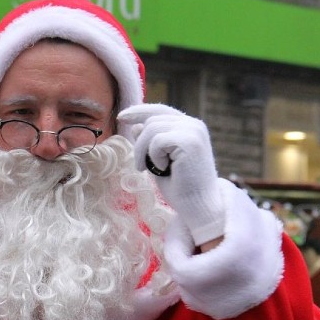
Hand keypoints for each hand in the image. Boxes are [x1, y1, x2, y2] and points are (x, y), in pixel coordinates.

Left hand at [117, 104, 224, 245]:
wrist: (198, 208)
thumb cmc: (180, 189)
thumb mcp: (159, 161)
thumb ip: (150, 143)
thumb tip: (137, 125)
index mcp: (190, 127)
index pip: (160, 111)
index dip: (139, 112)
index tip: (121, 117)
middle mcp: (194, 125)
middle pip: (152, 119)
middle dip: (139, 144)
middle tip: (141, 167)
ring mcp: (194, 131)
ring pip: (151, 128)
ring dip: (143, 152)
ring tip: (151, 170)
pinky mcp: (190, 141)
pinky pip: (157, 140)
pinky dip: (154, 157)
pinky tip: (165, 169)